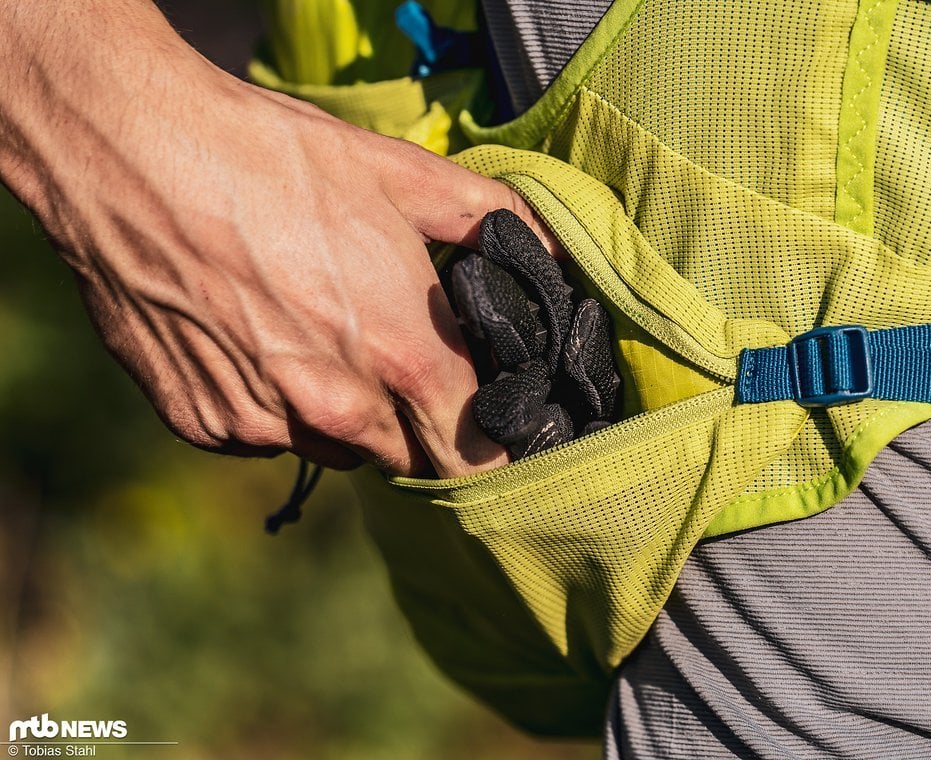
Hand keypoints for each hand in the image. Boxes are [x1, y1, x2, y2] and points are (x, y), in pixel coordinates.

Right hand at [0, 0, 559, 476]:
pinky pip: (263, 436)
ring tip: (314, 333)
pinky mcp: (202, 423)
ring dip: (341, 413)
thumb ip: (492, 221)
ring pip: (333, 447)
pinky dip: (271, 404)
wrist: (136, 154)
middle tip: (394, 354)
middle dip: (414, 421)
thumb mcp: (405, 175)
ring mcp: (263, 423)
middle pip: (405, 456)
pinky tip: (253, 338)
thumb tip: (549, 250)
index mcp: (403, 356)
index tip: (483, 416)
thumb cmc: (276, 161)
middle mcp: (336, 408)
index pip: (475, 456)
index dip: (486, 441)